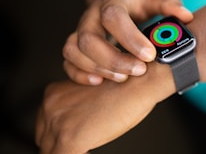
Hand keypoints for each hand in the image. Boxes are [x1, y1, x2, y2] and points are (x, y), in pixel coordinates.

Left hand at [35, 62, 174, 153]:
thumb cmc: (124, 86)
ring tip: (88, 144)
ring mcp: (58, 123)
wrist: (140, 81)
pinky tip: (89, 148)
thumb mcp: (90, 95)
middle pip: (45, 139)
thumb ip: (77, 107)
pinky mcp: (70, 138)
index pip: (46, 126)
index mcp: (53, 93)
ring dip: (68, 150)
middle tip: (84, 141)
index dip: (59, 137)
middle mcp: (50, 106)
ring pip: (50, 151)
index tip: (76, 137)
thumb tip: (80, 124)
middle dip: (61, 145)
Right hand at [63, 0, 192, 84]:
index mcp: (111, 2)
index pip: (113, 17)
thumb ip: (168, 4)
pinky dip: (79, 74)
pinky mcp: (76, 45)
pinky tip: (99, 82)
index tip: (150, 55)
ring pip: (74, 51)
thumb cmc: (134, 1)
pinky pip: (68, 61)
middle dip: (113, 59)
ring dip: (97, 68)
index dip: (130, 38)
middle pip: (89, 39)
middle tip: (139, 71)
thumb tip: (186, 16)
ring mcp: (80, 31)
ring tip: (122, 79)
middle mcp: (91, 17)